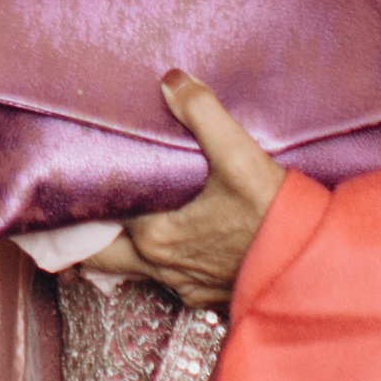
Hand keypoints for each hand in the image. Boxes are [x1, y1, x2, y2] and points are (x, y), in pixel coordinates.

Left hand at [78, 72, 282, 309]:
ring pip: (135, 270)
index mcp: (156, 234)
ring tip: (120, 220)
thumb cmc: (276, 215)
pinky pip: (168, 282)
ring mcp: (185, 287)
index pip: (97, 220)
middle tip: (79, 210)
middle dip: (86, 237)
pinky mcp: (208, 298)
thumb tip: (172, 81)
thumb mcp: (240, 156)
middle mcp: (162, 267)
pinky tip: (172, 240)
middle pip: (101, 258)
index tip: (64, 187)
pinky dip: (159, 262)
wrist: (316, 268)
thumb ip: (203, 115)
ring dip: (123, 249)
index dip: (81, 203)